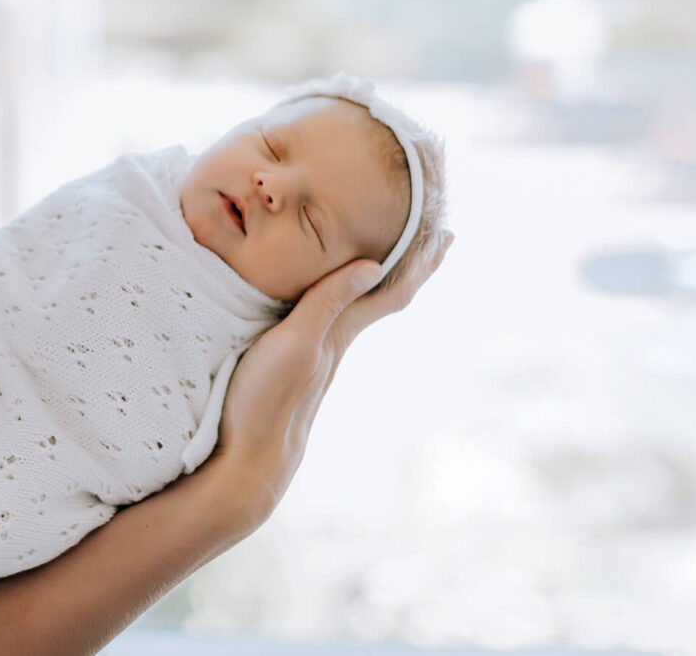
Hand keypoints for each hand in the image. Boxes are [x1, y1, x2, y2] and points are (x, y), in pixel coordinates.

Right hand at [208, 229, 454, 521]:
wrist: (249, 460)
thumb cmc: (268, 400)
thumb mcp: (295, 343)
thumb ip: (327, 303)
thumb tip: (374, 264)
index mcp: (340, 333)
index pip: (391, 291)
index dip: (419, 262)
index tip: (445, 235)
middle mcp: (336, 342)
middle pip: (382, 298)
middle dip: (408, 267)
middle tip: (434, 240)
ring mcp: (316, 358)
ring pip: (358, 308)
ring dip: (376, 281)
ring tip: (384, 259)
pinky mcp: (294, 367)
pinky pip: (332, 319)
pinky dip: (342, 297)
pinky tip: (327, 302)